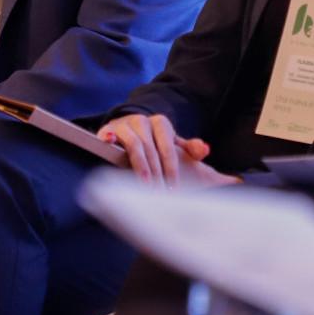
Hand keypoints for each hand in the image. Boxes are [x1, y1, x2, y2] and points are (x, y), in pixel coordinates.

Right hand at [97, 113, 211, 184]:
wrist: (130, 128)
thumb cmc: (155, 141)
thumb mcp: (173, 144)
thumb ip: (191, 148)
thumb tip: (205, 150)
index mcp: (161, 123)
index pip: (168, 148)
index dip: (171, 169)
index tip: (173, 188)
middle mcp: (142, 121)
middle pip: (151, 149)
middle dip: (156, 173)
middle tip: (160, 193)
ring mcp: (124, 124)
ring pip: (134, 145)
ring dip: (140, 167)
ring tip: (144, 185)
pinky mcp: (108, 129)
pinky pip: (108, 134)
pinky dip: (108, 138)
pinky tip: (109, 144)